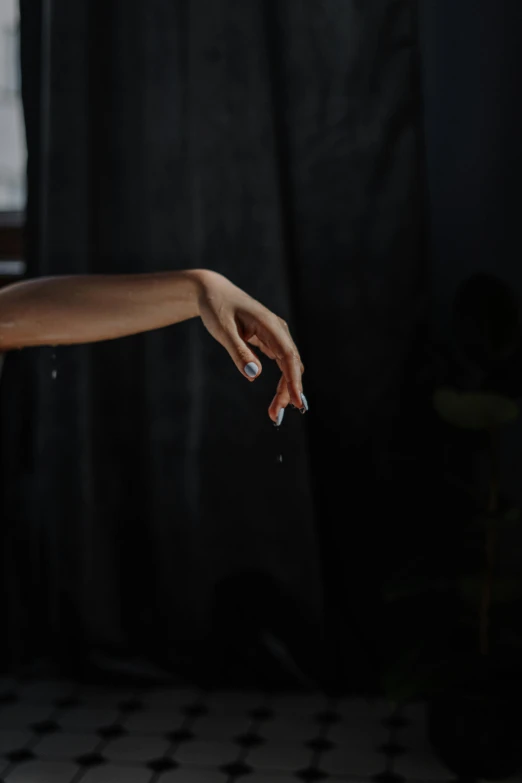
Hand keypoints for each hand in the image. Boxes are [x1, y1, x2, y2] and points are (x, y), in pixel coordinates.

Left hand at [192, 270, 306, 422]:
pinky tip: (278, 395)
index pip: (288, 356)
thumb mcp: (223, 331)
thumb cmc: (216, 307)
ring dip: (285, 388)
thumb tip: (255, 375)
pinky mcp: (269, 340)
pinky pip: (281, 363)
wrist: (212, 291)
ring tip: (275, 411)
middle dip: (288, 391)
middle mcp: (278, 330)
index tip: (297, 402)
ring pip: (288, 366)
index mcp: (270, 325)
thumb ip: (239, 352)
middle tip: (276, 416)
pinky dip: (281, 380)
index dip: (294, 380)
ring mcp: (275, 335)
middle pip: (291, 364)